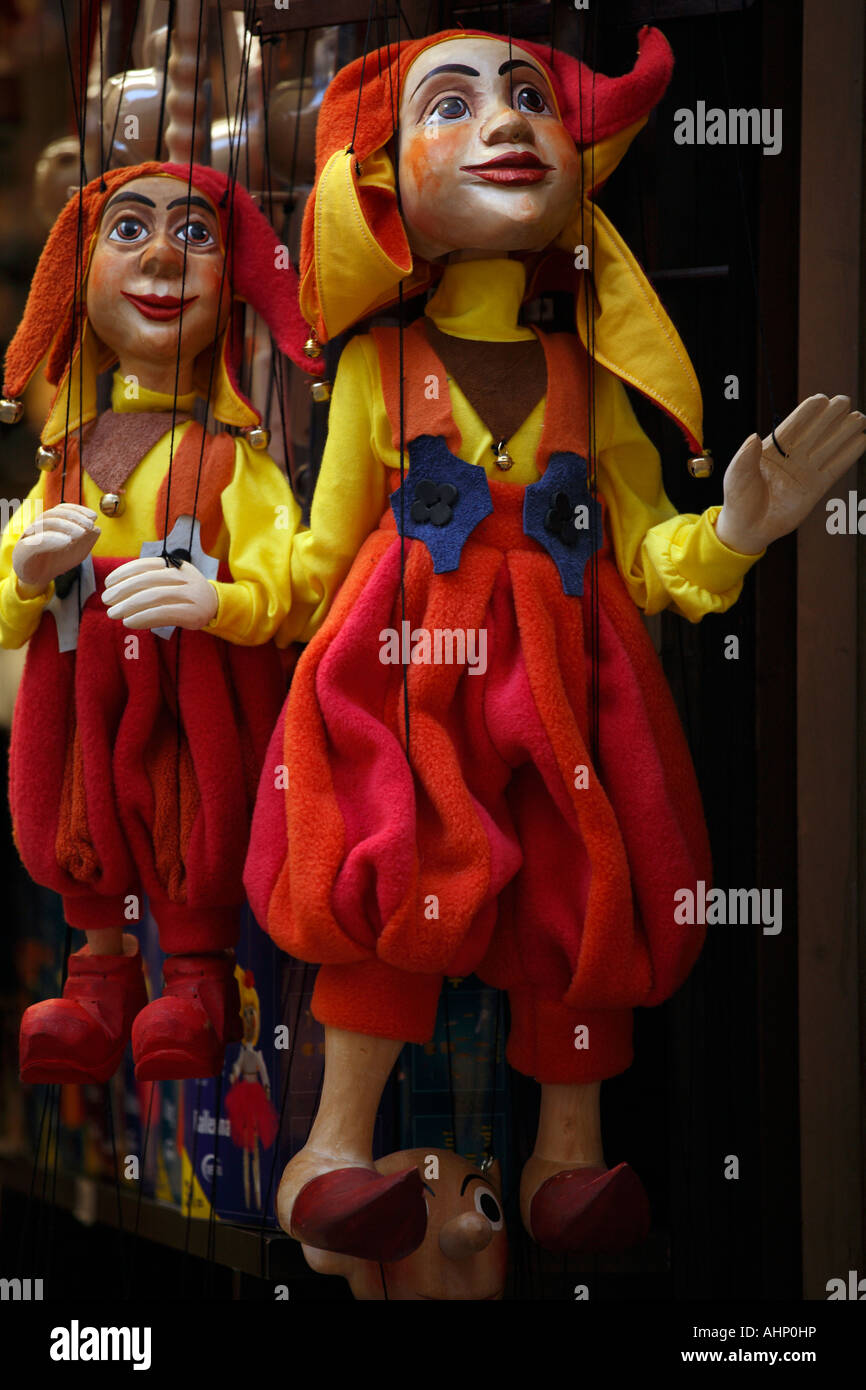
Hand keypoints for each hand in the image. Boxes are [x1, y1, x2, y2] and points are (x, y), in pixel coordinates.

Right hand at [12, 503, 99, 595]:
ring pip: (44, 524)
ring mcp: (28, 538)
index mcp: (48, 523)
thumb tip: (98, 529)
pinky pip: (36, 541)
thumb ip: (87, 541)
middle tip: (90, 525)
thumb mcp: (76, 552)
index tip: (94, 516)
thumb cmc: (56, 562)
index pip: (61, 510)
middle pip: (53, 514)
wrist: (37, 580)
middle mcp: (37, 527)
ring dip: (65, 526)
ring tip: (81, 533)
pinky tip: (67, 541)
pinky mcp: (22, 551)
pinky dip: (52, 539)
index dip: (78, 510)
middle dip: (74, 517)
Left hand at [101, 555, 217, 629]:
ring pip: (154, 596)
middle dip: (123, 590)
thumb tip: (117, 589)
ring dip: (129, 605)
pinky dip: (143, 618)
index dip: (124, 572)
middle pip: (147, 581)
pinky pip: (163, 613)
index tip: (108, 582)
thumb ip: (150, 580)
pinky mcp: (192, 612)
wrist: (215, 605)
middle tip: (106, 600)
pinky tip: (129, 622)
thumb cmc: (185, 593)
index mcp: (175, 565)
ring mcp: (189, 594)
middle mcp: (183, 576)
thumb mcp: (171, 579)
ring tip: (113, 613)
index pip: (145, 565)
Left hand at [715, 395, 865, 554]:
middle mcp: (793, 457)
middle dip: (830, 416)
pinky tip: (861, 440)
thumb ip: (745, 457)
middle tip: (844, 401)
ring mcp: (806, 471)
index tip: (820, 400)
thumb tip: (753, 436)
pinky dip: (849, 454)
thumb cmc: (738, 501)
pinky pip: (836, 468)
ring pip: (829, 446)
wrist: (748, 529)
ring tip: (859, 417)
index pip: (794, 426)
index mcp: (773, 449)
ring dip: (844, 432)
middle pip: (815, 431)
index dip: (807, 413)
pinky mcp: (817, 488)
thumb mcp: (736, 476)